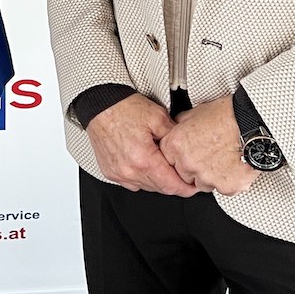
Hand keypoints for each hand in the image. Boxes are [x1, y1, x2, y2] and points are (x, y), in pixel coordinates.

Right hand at [85, 94, 199, 196]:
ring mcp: (118, 173)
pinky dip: (141, 177)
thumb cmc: (124, 108)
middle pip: (160, 188)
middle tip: (181, 173)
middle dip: (173, 183)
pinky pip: (131, 182)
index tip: (193, 186)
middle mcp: (130, 170)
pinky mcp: (110, 172)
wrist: (100, 104)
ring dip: (157, 180)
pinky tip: (144, 164)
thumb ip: (176, 136)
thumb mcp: (159, 117)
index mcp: (144, 159)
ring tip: (161, 163)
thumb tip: (187, 148)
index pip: (172, 185)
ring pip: (146, 187)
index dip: (186, 188)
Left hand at [159, 95, 257, 196]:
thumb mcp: (195, 113)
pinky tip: (234, 165)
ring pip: (203, 184)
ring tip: (223, 158)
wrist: (251, 124)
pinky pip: (223, 188)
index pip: (167, 159)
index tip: (188, 152)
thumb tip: (177, 129)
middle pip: (184, 174)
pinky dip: (228, 180)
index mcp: (176, 145)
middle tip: (208, 154)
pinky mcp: (226, 187)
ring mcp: (206, 177)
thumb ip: (181, 125)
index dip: (179, 155)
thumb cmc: (227, 116)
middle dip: (194, 167)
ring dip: (210, 175)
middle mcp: (188, 164)